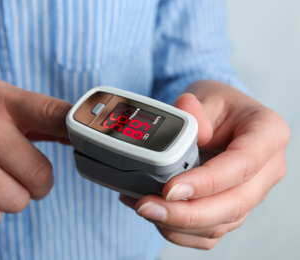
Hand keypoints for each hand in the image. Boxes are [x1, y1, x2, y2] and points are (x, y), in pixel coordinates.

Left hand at [120, 80, 289, 248]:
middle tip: (147, 206)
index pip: (242, 165)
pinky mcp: (231, 209)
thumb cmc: (218, 107)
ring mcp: (251, 194)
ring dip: (178, 224)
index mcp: (268, 135)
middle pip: (233, 204)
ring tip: (143, 208)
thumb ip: (197, 108)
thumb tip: (185, 114)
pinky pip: (209, 233)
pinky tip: (154, 216)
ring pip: (219, 224)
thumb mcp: (208, 96)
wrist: (221, 119)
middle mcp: (266, 170)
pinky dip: (179, 231)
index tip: (170, 189)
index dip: (206, 182)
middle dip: (186, 214)